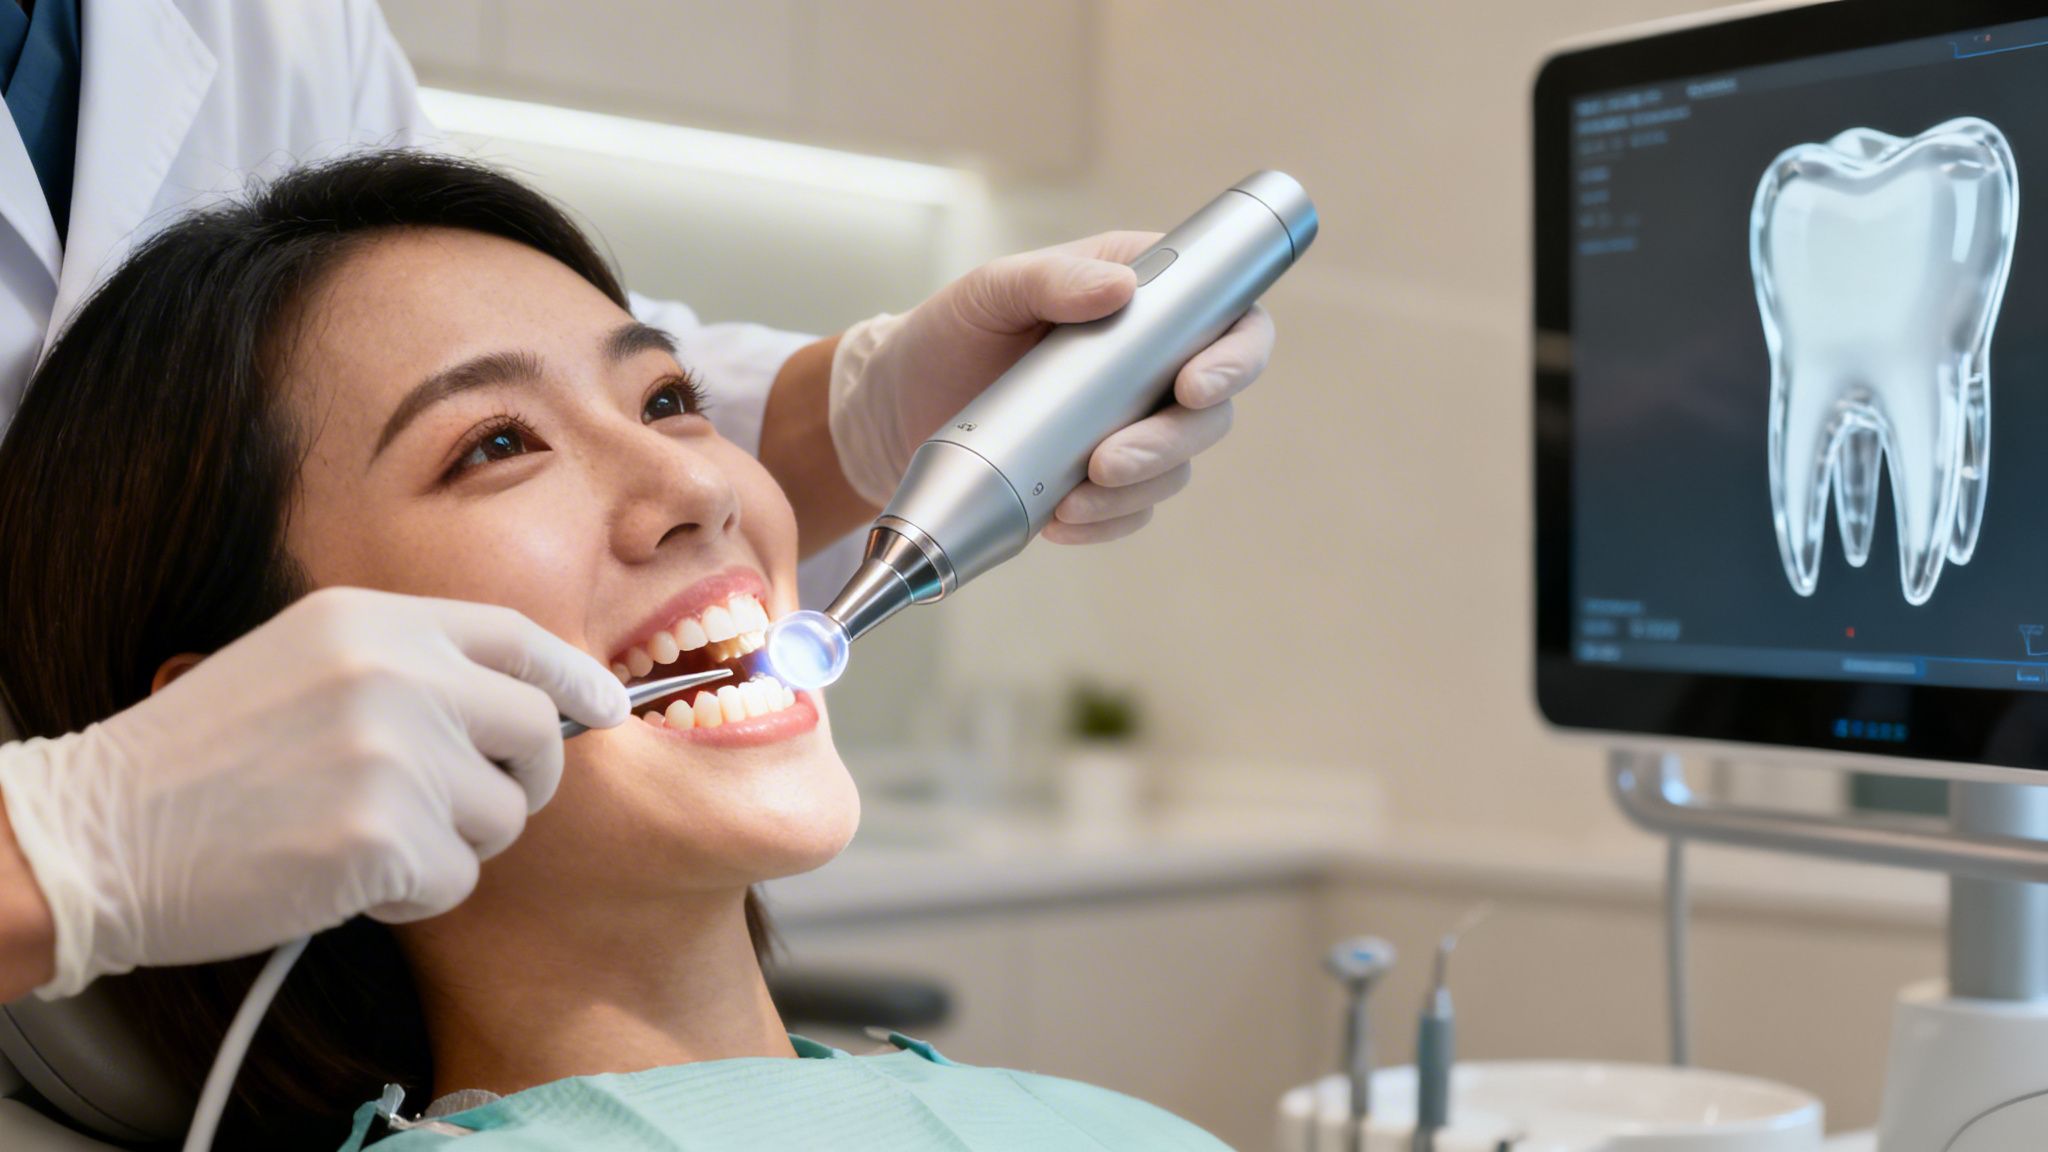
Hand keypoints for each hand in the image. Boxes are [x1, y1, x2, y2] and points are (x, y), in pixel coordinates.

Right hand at [0, 587, 627, 996]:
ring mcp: (393, 753)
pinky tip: (338, 875)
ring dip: (450, 845)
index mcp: (375, 621)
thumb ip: (413, 670)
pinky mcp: (381, 837)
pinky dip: (410, 896)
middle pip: (537, 733)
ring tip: (360, 836)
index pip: (517, 638)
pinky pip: (454, 880)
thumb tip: (533, 704)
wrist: (98, 833)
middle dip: (522, 783)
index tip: (609, 709)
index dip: (574, 680)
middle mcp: (396, 674)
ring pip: (500, 817)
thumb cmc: (201, 760)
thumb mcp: (307, 666)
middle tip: (470, 808)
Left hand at [828, 232, 1275, 542]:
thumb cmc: (949, 333)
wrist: (897, 409)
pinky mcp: (1103, 480)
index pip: (1230, 320)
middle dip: (1171, 441)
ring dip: (1136, 490)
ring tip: (1075, 500)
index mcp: (1147, 299)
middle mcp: (1153, 365)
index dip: (1236, 355)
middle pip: (1211, 409)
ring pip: (1176, 466)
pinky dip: (1105, 523)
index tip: (1194, 384)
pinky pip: (1130, 511)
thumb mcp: (991, 290)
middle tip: (1112, 458)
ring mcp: (1131, 426)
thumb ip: (1052, 277)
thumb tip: (1119, 289)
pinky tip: (1063, 522)